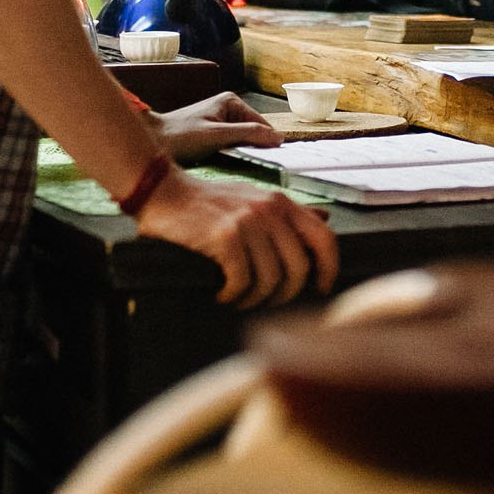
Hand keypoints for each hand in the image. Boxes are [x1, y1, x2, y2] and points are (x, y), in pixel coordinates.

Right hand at [134, 168, 339, 307]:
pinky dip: (233, 296)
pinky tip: (222, 295)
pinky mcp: (225, 236)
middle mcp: (269, 210)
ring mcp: (248, 222)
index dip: (329, 268)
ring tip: (240, 299)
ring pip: (271, 279)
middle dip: (286, 294)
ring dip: (256, 299)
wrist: (164, 192)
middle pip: (299, 267)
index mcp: (281, 202)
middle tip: (267, 301)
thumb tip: (326, 219)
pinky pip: (242, 281)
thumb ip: (290, 212)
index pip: (324, 238)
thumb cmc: (209, 202)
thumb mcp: (255, 199)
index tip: (320, 288)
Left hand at [150, 92, 282, 159]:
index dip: (268, 144)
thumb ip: (248, 134)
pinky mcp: (215, 135)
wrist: (152, 142)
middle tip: (248, 165)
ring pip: (244, 142)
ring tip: (233, 164)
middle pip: (255, 134)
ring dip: (242, 154)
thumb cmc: (179, 137)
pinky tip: (225, 164)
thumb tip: (278, 138)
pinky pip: (233, 147)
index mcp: (232, 102)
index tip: (272, 162)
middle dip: (253, 149)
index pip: (263, 125)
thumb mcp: (217, 135)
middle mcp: (229, 108)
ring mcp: (222, 122)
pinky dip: (233, 156)